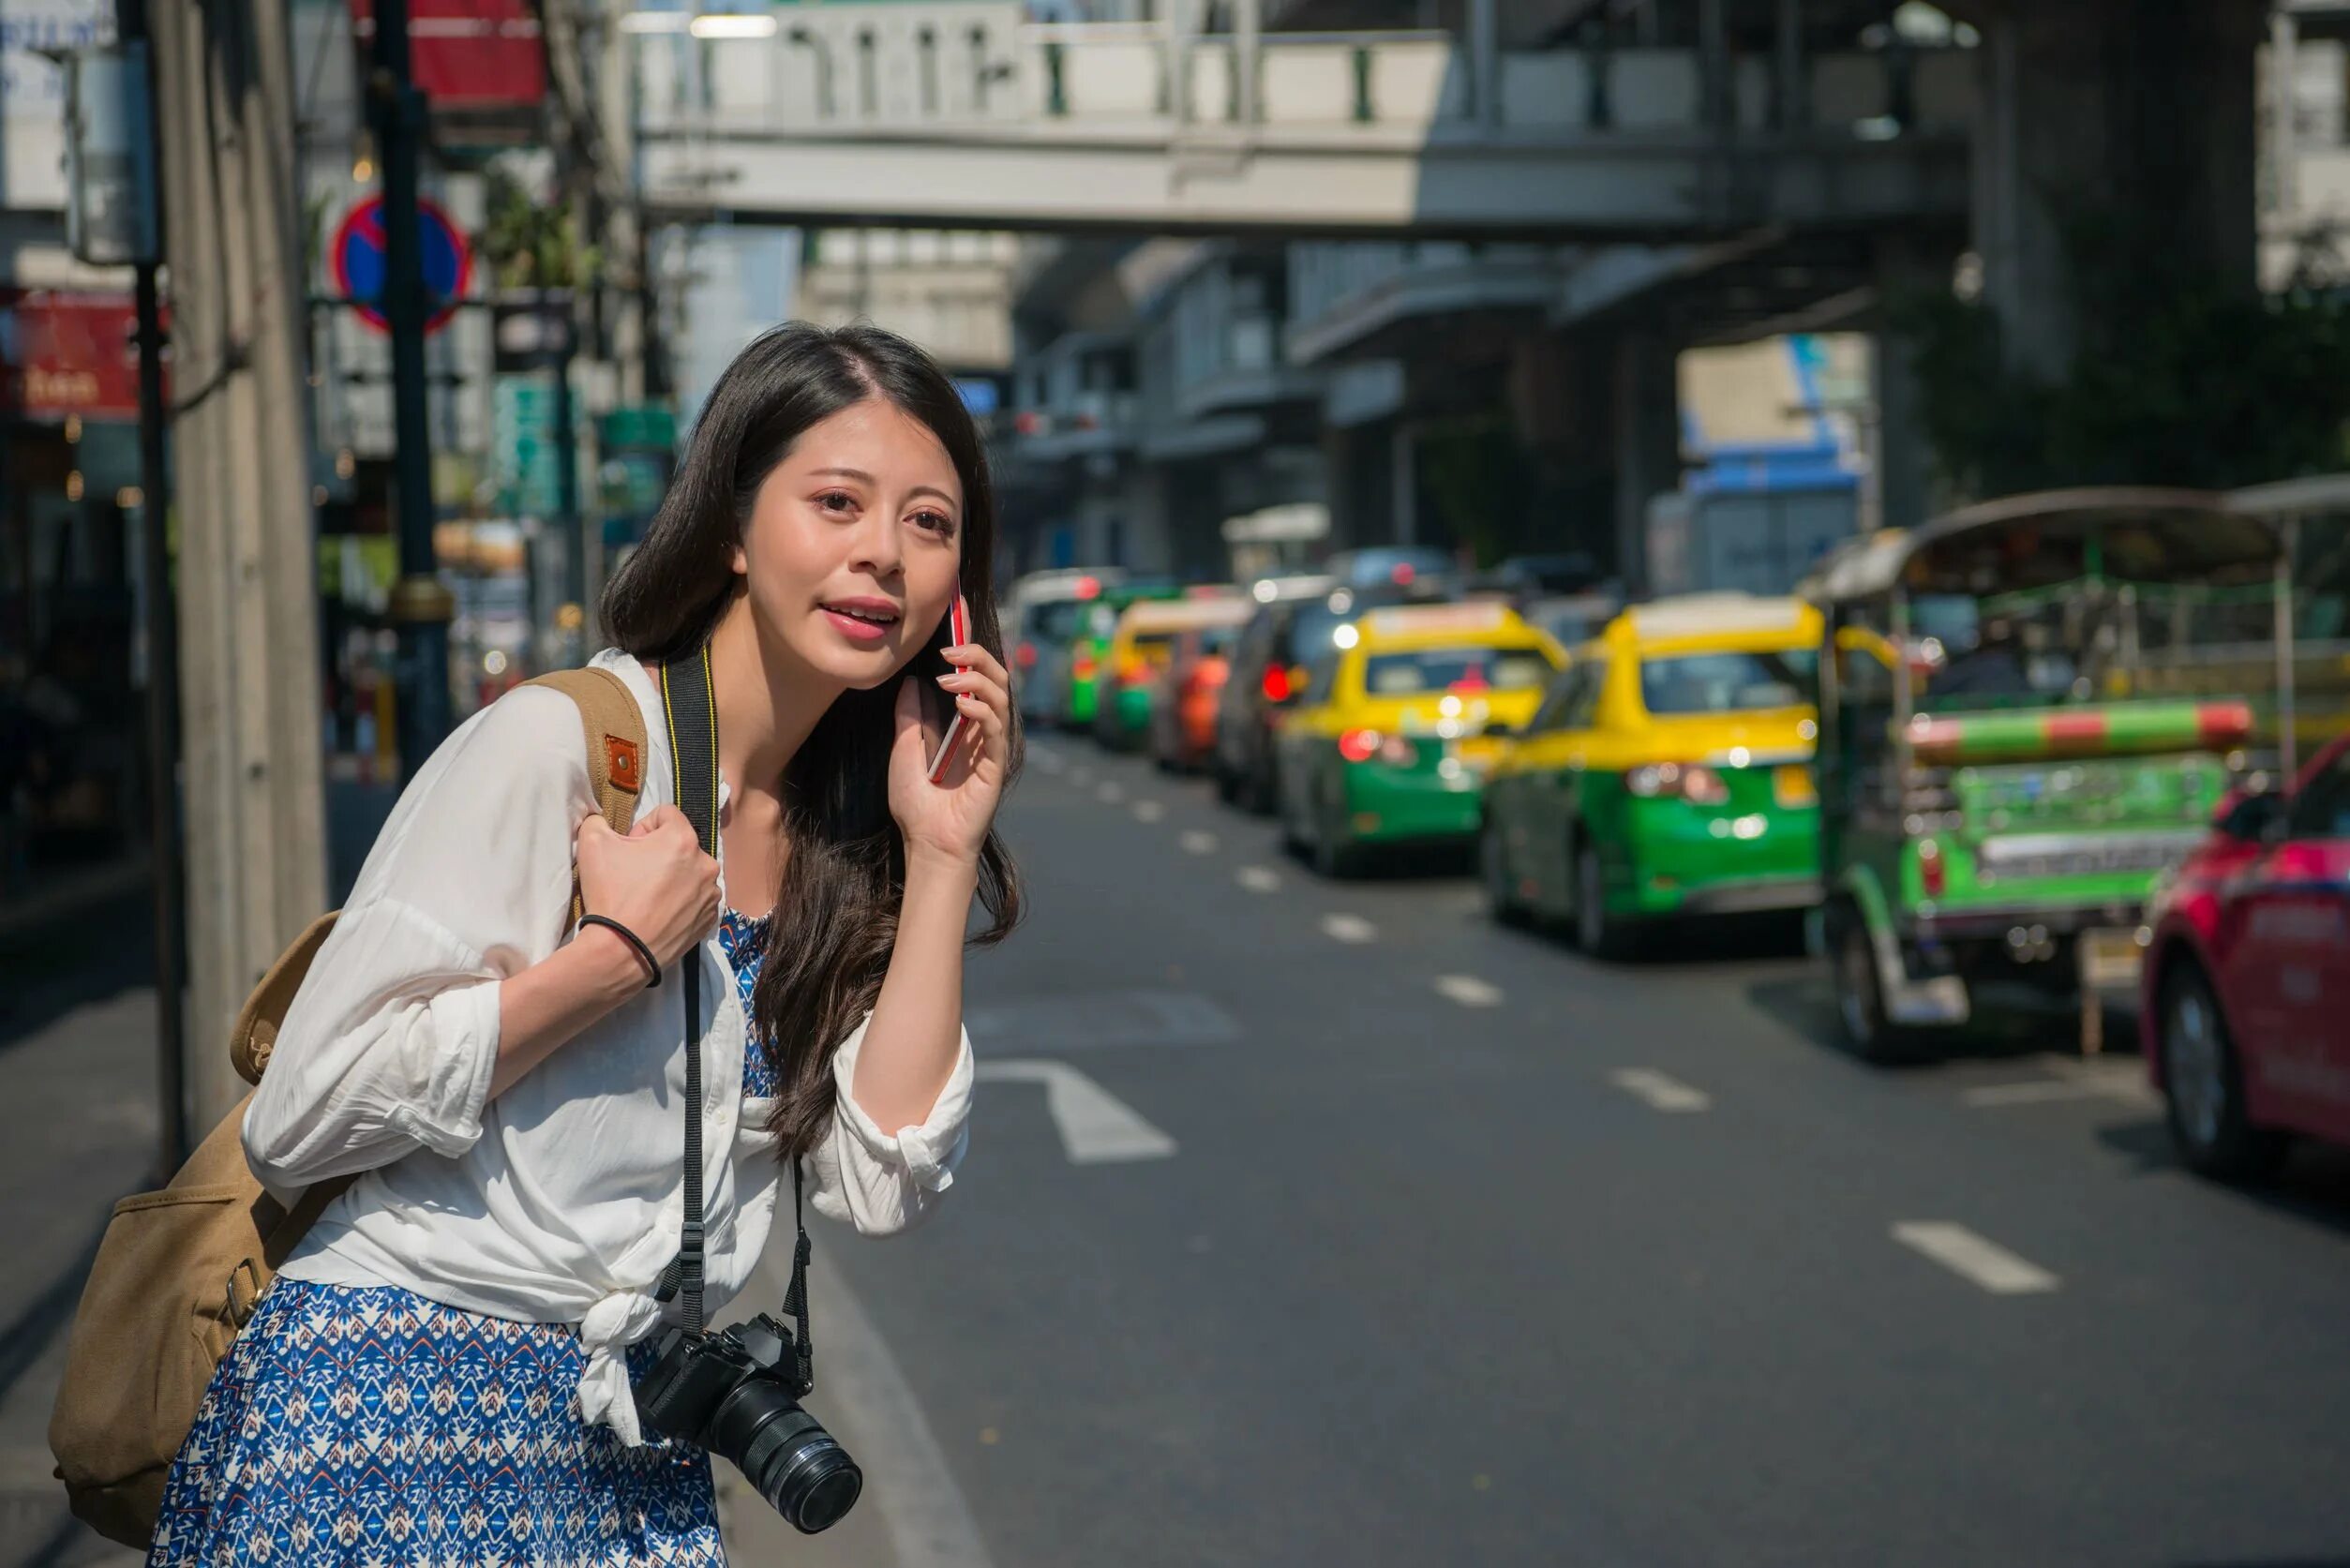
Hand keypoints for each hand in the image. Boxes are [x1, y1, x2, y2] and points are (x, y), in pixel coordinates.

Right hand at [575, 805, 720, 971]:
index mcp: (684, 839)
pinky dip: (680, 900)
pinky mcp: (710, 918)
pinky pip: (696, 897)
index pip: (665, 814)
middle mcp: (706, 863)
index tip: (629, 849)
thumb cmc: (610, 894)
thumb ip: (598, 821)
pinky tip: (660, 912)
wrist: (622, 951)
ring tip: (647, 897)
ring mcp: (711, 893)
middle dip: (658, 853)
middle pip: (680, 844)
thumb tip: (603, 821)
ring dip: (672, 877)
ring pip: (690, 871)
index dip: (642, 828)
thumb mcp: (592, 843)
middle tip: (635, 875)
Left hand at [889, 634, 1010, 864]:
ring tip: (949, 678)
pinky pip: (997, 731)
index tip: (946, 640)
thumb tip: (911, 682)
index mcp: (964, 726)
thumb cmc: (916, 803)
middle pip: (997, 681)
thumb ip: (910, 716)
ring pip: (1001, 699)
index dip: (970, 654)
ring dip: (976, 680)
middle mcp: (983, 733)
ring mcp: (992, 748)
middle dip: (978, 658)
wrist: (925, 841)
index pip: (977, 680)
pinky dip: (982, 711)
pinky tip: (962, 704)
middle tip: (951, 651)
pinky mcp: (995, 766)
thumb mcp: (903, 749)